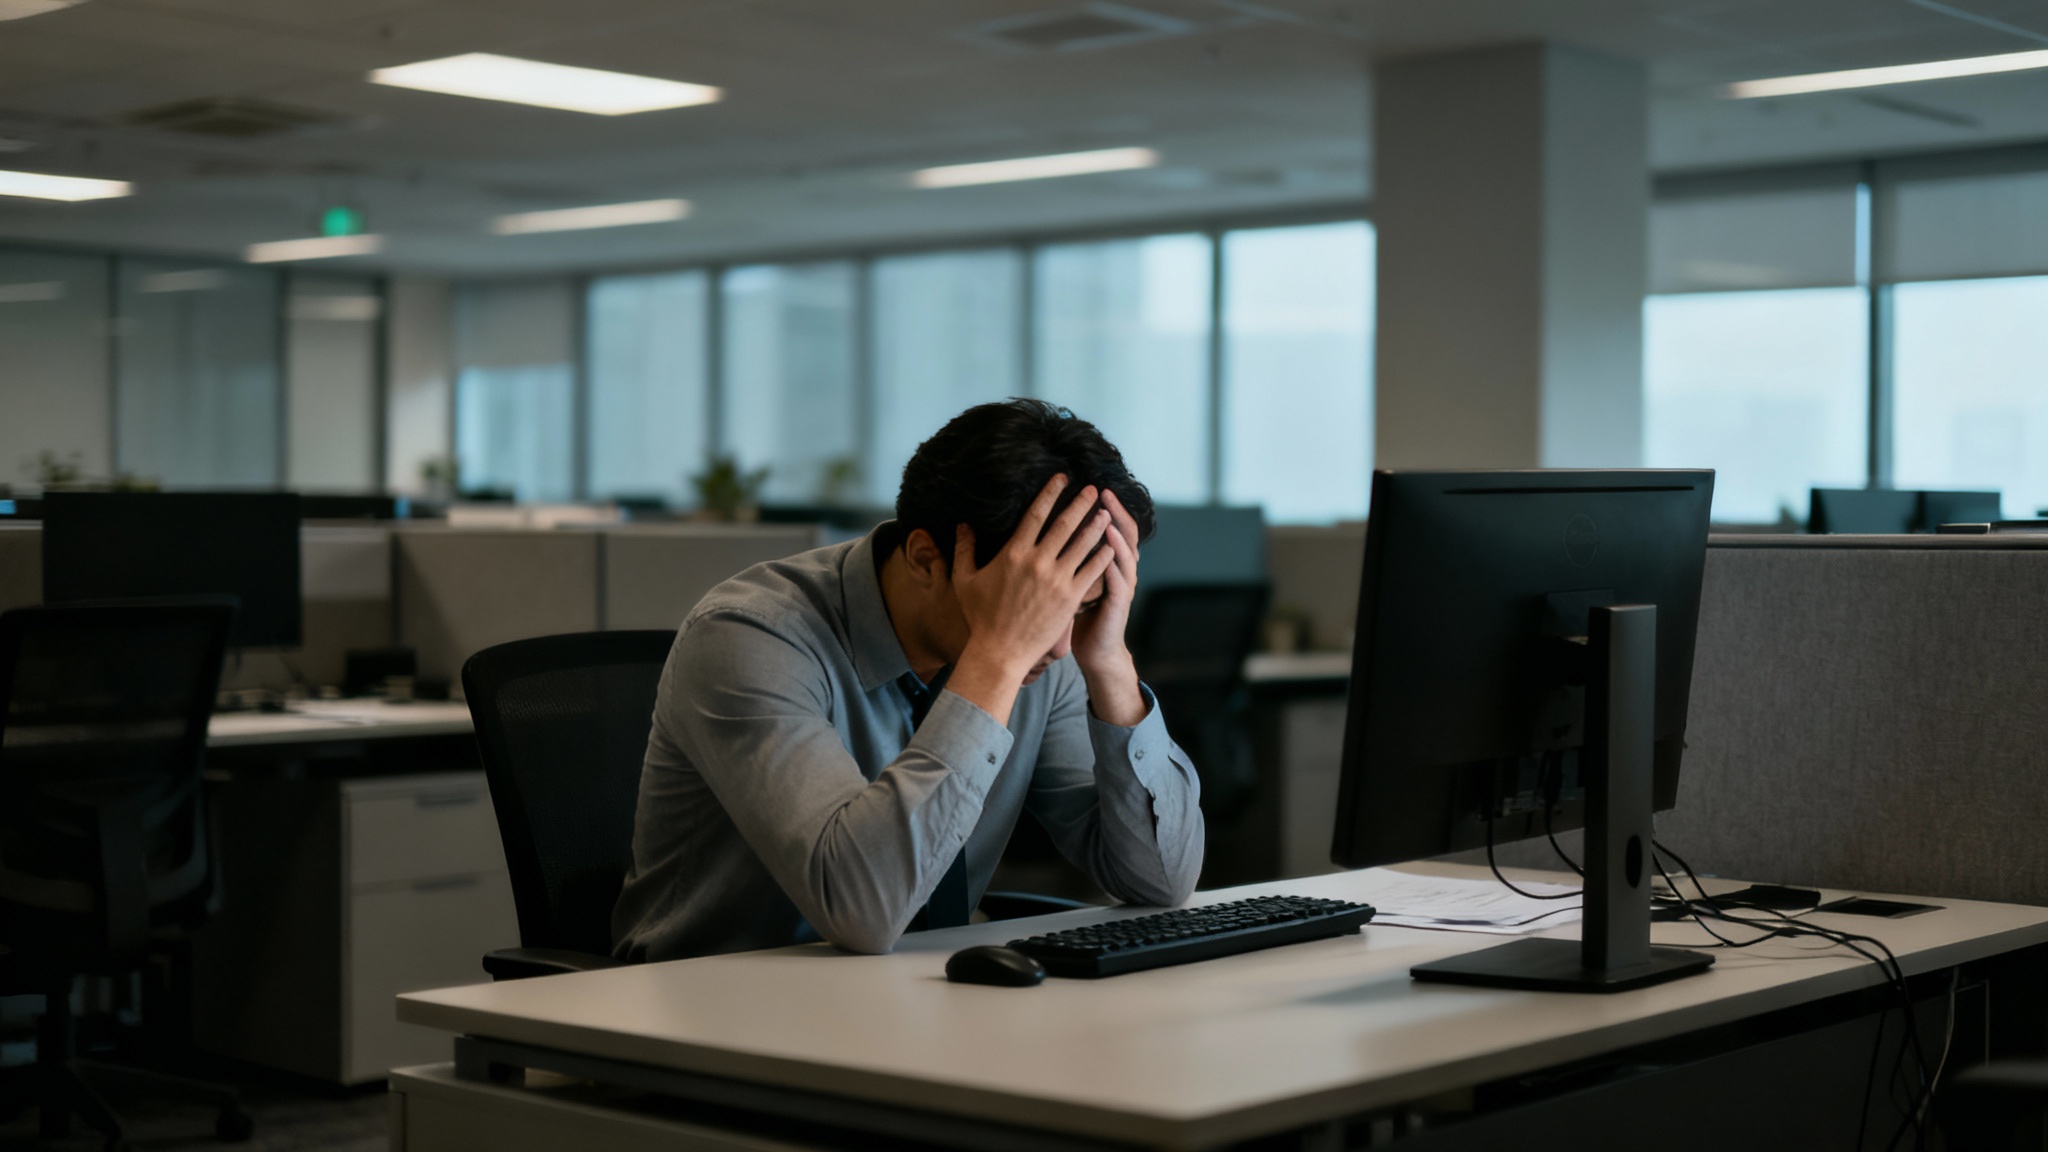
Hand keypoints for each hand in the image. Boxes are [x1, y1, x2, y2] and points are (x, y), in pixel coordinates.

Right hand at [950, 475, 1115, 681]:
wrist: (1000, 652)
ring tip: (1107, 513)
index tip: (1062, 479)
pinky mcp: (1070, 598)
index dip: (1051, 493)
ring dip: (1096, 526)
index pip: (1036, 514)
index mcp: (1013, 553)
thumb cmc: (980, 617)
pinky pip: (1091, 571)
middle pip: (1065, 524)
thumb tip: (962, 525)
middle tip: (1094, 489)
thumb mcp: (965, 580)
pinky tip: (1111, 547)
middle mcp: (1037, 562)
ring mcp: (1056, 580)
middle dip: (1081, 503)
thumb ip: (964, 550)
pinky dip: (1102, 556)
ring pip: (1082, 545)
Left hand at [1071, 490, 1146, 725]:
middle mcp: (1117, 567)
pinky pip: (1119, 578)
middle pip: (1120, 530)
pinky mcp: (1119, 602)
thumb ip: (1064, 558)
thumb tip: (1040, 533)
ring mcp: (1121, 583)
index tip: (1084, 488)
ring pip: (1123, 551)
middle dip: (1110, 509)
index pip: (1104, 525)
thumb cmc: (1079, 617)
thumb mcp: (1071, 583)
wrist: (1096, 651)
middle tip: (1101, 490)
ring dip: (1115, 531)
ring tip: (1106, 513)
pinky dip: (1114, 561)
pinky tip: (1109, 547)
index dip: (1095, 506)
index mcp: (1103, 561)